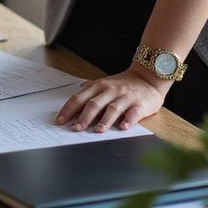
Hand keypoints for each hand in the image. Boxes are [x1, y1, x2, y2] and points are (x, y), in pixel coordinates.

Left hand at [55, 68, 170, 132]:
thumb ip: (89, 90)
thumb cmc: (124, 84)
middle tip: (75, 129)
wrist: (148, 77)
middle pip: (94, 104)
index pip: (79, 98)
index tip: (60, 121)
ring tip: (97, 131)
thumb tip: (74, 97)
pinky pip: (133, 113)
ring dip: (104, 120)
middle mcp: (110, 91)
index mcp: (98, 86)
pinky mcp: (140, 104)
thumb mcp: (104, 83)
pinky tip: (123, 128)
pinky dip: (128, 120)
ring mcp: (125, 97)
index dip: (68, 109)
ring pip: (112, 109)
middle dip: (83, 117)